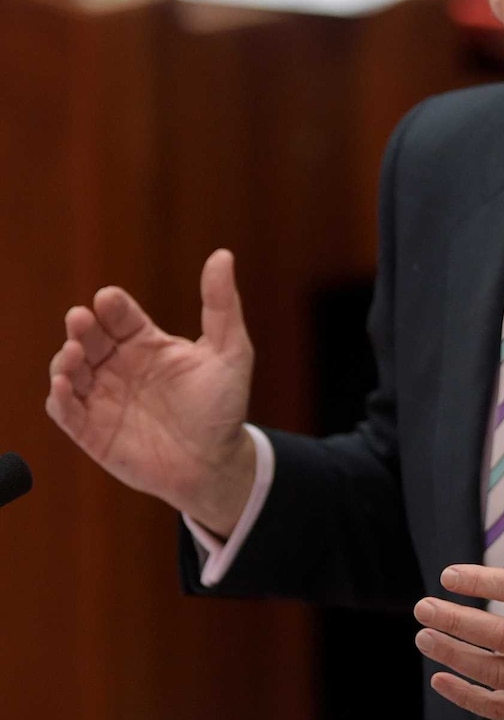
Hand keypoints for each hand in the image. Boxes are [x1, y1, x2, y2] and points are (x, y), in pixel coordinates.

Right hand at [46, 249, 255, 536]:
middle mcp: (120, 366)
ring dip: (65, 359)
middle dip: (82, 326)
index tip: (109, 300)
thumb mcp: (230, 352)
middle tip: (81, 320)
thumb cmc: (223, 407)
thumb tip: (223, 254)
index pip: (120, 315)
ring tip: (74, 353)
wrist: (217, 465)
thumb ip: (221, 305)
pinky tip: (63, 387)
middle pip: (89, 337)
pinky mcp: (92, 431)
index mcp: (147, 343)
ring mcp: (104, 397)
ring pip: (69, 370)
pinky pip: (65, 411)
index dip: (112, 306)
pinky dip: (58, 398)